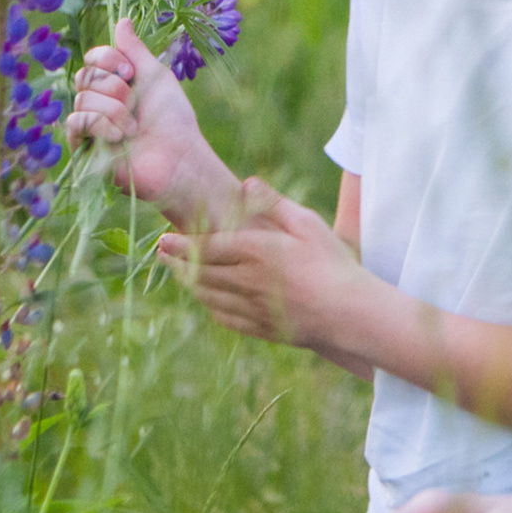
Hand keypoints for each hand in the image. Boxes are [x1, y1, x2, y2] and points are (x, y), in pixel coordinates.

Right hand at [65, 21, 236, 229]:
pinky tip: (119, 136)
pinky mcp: (84, 147)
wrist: (177, 157)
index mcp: (117, 82)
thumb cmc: (173, 119)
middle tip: (134, 101)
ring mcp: (92, 124)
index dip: (107, 59)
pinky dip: (100, 125)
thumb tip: (122, 20)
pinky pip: (76, 122)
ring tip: (133, 127)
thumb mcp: (155, 76)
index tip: (129, 71)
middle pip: (85, 75)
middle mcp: (101, 101)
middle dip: (113, 86)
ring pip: (82, 98)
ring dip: (113, 110)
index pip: (93, 58)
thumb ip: (135, 50)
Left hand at [156, 179, 362, 347]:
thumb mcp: (307, 223)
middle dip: (177, 262)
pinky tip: (209, 300)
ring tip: (179, 273)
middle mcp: (246, 281)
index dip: (182, 244)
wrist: (348, 313)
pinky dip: (210, 306)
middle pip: (199, 273)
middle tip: (163, 254)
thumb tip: (247, 183)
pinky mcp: (260, 328)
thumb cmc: (332, 262)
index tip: (164, 240)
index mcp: (256, 252)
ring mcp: (251, 308)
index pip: (207, 247)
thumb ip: (274, 203)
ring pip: (208, 296)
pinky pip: (224, 317)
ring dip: (189, 283)